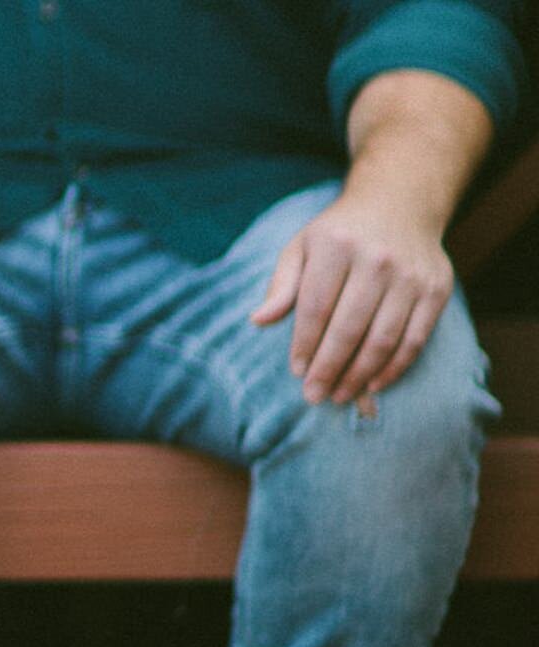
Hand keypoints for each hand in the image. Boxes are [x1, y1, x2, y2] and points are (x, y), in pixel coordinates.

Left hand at [251, 191, 453, 406]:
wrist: (400, 202)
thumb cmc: (339, 233)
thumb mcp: (302, 247)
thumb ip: (281, 285)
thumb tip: (258, 320)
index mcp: (338, 246)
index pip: (316, 307)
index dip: (304, 344)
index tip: (296, 372)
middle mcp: (378, 259)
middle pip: (349, 328)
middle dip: (329, 368)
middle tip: (313, 396)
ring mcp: (411, 275)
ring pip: (383, 338)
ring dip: (359, 375)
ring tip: (339, 396)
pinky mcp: (437, 289)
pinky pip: (415, 338)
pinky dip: (394, 367)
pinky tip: (373, 385)